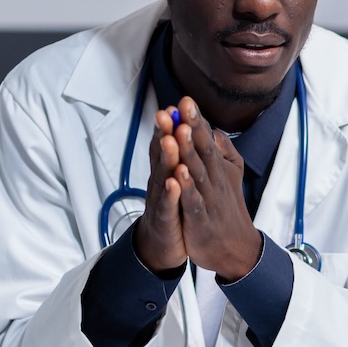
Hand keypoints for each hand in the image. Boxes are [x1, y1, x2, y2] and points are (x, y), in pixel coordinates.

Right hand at [133, 107, 188, 273]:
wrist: (162, 244)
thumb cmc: (172, 206)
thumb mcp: (177, 177)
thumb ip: (181, 153)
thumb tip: (187, 126)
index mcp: (167, 168)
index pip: (168, 141)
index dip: (172, 123)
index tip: (178, 103)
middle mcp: (160, 179)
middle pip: (161, 153)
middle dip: (164, 132)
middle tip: (166, 112)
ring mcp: (159, 198)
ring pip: (162, 175)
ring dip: (166, 157)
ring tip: (169, 139)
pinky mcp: (164, 219)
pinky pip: (166, 205)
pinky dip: (169, 193)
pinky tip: (173, 182)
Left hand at [172, 98, 263, 279]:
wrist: (237, 249)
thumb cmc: (228, 210)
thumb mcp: (230, 177)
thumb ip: (223, 152)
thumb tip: (214, 130)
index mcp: (217, 169)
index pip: (206, 140)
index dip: (196, 121)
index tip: (186, 99)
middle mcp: (214, 181)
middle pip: (203, 151)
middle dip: (193, 128)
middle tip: (184, 106)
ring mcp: (209, 200)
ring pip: (198, 173)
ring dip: (189, 152)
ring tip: (180, 131)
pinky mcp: (201, 220)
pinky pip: (193, 202)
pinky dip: (186, 189)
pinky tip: (178, 175)